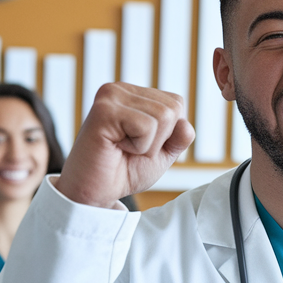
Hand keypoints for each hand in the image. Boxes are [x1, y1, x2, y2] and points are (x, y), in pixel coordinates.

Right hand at [55, 82, 193, 207]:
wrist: (95, 193)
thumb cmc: (123, 171)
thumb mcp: (162, 154)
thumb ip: (178, 137)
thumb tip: (186, 125)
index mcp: (134, 94)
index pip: (176, 103)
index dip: (168, 134)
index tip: (140, 145)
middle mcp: (121, 89)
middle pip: (173, 108)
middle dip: (160, 139)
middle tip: (131, 149)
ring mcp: (111, 96)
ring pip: (163, 116)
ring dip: (149, 144)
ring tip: (123, 148)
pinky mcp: (104, 110)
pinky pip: (147, 126)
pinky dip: (139, 146)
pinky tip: (117, 147)